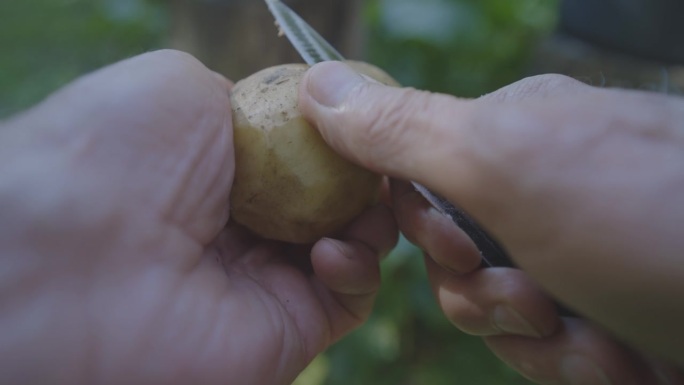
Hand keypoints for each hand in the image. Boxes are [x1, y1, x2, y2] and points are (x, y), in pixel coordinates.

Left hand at [0, 51, 396, 384]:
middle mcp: (241, 226)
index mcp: (217, 172)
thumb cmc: (119, 154)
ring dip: (374, 217)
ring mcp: (264, 279)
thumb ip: (245, 98)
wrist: (76, 257)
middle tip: (382, 159)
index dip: (340, 140)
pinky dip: (358, 265)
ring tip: (366, 202)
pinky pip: (349, 297)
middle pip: (333, 199)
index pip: (301, 156)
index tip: (367, 122)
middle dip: (365, 177)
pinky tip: (330, 248)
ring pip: (353, 245)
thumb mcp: (180, 87)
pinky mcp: (285, 328)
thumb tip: (289, 116)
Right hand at [299, 61, 683, 383]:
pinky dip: (596, 369)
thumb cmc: (652, 216)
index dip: (426, 240)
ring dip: (553, 348)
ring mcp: (587, 265)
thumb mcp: (507, 163)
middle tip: (539, 295)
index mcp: (514, 147)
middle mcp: (549, 203)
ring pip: (513, 331)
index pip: (421, 198)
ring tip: (610, 334)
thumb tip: (317, 84)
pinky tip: (640, 355)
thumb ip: (403, 133)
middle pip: (462, 277)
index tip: (458, 250)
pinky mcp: (620, 321)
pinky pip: (566, 363)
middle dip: (493, 306)